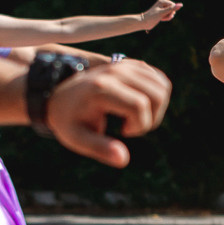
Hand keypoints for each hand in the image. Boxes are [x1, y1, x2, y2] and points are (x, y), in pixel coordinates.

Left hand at [46, 58, 172, 165]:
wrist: (59, 94)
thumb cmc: (68, 119)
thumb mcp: (77, 138)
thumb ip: (100, 149)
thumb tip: (123, 159)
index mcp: (101, 88)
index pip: (139, 105)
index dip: (139, 126)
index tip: (123, 133)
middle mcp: (115, 72)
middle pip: (157, 94)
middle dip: (152, 118)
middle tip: (131, 127)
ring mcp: (124, 65)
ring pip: (163, 86)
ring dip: (157, 108)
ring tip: (135, 117)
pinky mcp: (131, 65)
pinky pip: (159, 79)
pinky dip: (157, 96)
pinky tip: (139, 106)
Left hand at [137, 0, 182, 29]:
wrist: (144, 22)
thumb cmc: (152, 17)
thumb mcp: (162, 13)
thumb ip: (172, 9)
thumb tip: (181, 5)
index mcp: (163, 1)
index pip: (173, 6)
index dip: (169, 12)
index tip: (162, 14)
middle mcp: (163, 3)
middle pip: (173, 10)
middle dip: (168, 15)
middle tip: (160, 16)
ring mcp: (163, 7)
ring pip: (171, 13)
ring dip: (167, 17)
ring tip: (160, 18)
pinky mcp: (163, 11)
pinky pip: (169, 15)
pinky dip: (166, 18)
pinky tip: (161, 19)